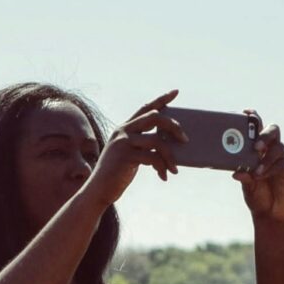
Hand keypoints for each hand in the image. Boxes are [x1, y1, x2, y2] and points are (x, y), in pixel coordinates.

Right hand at [84, 90, 185, 204]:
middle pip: (155, 117)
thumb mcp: (130, 155)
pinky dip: (162, 167)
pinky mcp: (125, 157)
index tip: (176, 92)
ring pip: (157, 140)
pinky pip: (152, 157)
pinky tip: (164, 176)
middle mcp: (123, 131)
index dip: (162, 99)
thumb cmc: (117, 174)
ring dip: (170, 156)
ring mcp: (123, 143)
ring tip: (175, 169)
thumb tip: (168, 145)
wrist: (98, 191)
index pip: (146, 108)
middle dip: (174, 126)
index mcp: (124, 128)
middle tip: (185, 139)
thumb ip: (142, 146)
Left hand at [238, 116, 283, 222]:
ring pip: (278, 148)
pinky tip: (261, 175)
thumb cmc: (256, 194)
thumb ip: (243, 176)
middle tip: (255, 146)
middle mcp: (271, 149)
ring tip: (255, 170)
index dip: (253, 117)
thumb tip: (237, 171)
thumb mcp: (246, 185)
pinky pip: (282, 164)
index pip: (257, 127)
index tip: (245, 113)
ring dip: (266, 158)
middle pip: (272, 131)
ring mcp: (282, 158)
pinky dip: (270, 169)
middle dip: (264, 135)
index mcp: (258, 147)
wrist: (269, 214)